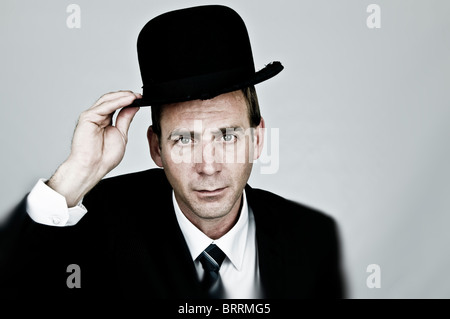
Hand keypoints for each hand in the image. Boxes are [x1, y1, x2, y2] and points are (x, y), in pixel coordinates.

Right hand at [47, 91, 140, 206]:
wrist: (93, 167)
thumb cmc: (104, 157)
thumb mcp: (121, 134)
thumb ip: (125, 119)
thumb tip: (133, 106)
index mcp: (105, 120)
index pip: (117, 105)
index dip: (128, 101)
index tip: (141, 99)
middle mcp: (97, 116)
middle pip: (111, 100)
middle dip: (126, 96)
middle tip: (139, 95)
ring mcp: (92, 116)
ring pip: (108, 100)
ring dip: (123, 96)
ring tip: (135, 96)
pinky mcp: (88, 117)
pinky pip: (105, 106)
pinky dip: (117, 102)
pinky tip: (128, 100)